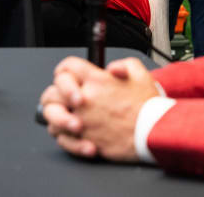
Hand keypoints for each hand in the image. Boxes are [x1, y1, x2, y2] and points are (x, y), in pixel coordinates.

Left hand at [40, 56, 159, 161]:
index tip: (68, 75)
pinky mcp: (84, 139)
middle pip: (51, 92)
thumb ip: (124, 64)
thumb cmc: (148, 106)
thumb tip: (111, 68)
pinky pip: (62, 138)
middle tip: (66, 97)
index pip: (67, 67)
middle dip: (56, 93)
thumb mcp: (141, 74)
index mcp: (96, 80)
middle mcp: (85, 99)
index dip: (66, 69)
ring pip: (52, 117)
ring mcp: (82, 120)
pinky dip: (64, 136)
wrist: (152, 132)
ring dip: (57, 116)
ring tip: (68, 117)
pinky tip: (75, 133)